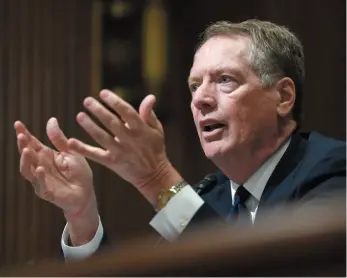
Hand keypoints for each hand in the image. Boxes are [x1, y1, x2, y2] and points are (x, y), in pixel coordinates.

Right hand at [15, 118, 98, 244]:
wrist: (86, 193)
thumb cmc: (79, 173)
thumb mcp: (71, 152)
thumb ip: (60, 139)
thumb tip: (51, 119)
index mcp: (46, 155)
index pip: (32, 143)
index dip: (24, 134)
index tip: (17, 123)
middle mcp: (40, 166)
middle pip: (27, 155)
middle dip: (22, 145)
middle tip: (21, 135)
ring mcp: (41, 179)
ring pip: (27, 170)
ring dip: (25, 161)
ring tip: (27, 150)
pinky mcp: (46, 192)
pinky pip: (40, 185)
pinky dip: (38, 177)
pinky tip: (40, 169)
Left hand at [68, 90, 181, 204]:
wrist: (154, 175)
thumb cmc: (155, 149)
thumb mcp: (157, 130)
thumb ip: (149, 113)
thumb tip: (150, 97)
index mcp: (141, 130)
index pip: (127, 112)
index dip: (115, 102)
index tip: (103, 93)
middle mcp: (130, 140)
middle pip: (112, 123)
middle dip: (99, 111)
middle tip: (87, 101)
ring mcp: (120, 152)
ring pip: (102, 138)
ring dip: (90, 127)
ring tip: (80, 116)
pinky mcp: (112, 162)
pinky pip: (96, 155)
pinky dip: (83, 149)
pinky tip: (71, 142)